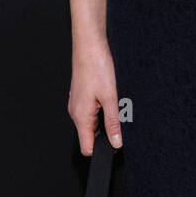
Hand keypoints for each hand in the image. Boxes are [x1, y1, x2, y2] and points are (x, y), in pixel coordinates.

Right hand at [68, 39, 122, 155]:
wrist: (89, 46)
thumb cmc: (96, 67)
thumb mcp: (110, 97)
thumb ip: (113, 122)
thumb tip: (116, 142)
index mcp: (81, 117)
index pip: (86, 147)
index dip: (101, 150)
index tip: (116, 145)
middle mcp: (75, 113)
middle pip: (90, 136)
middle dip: (106, 133)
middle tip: (120, 116)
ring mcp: (77, 104)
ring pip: (92, 123)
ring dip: (104, 119)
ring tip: (114, 102)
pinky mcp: (81, 96)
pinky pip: (90, 111)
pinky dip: (101, 109)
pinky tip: (108, 96)